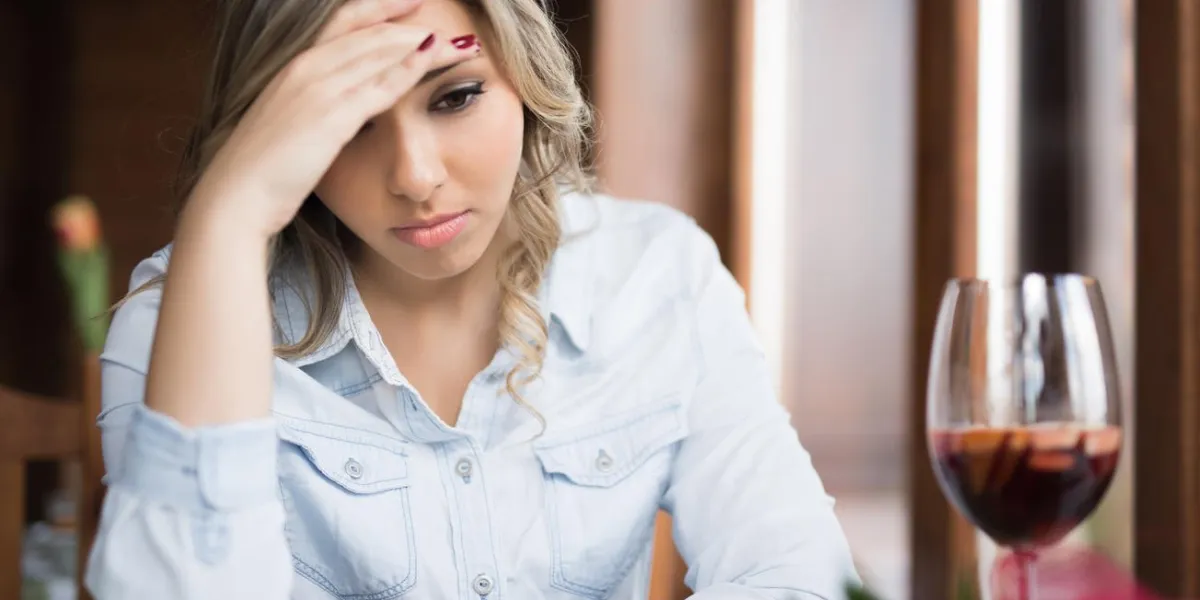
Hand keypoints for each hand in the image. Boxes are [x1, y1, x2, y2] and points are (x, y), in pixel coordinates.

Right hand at [184, 0, 472, 238]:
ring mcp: (317, 90)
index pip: (344, 22)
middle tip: (445, 21)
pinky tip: (432, 62)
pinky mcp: (330, 118)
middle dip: (409, 24)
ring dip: (420, 45)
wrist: (235, 196)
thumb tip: (335, 112)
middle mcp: (305, 68)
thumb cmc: (261, 170)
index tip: (411, 3)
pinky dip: (407, 71)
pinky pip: (378, 87)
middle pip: (369, 32)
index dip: (381, 9)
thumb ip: (311, 110)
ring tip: (456, 42)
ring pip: (378, 53)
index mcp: (293, 67)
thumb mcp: (287, 126)